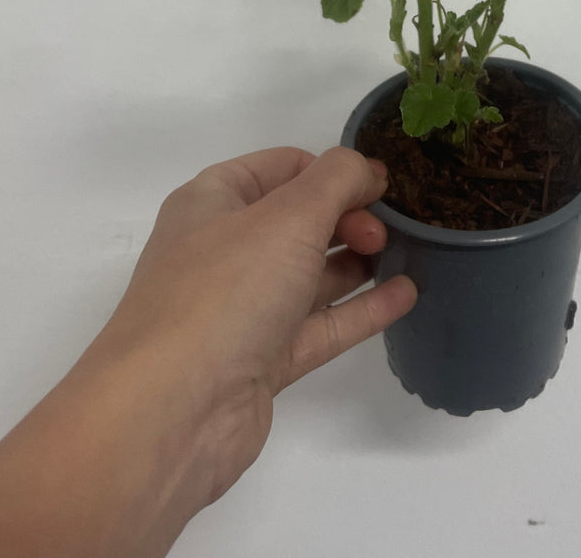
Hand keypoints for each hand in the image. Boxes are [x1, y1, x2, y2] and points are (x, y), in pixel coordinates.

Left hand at [83, 145, 417, 505]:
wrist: (171, 412)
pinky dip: (360, 309)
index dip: (333, 169)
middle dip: (349, 216)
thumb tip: (367, 168)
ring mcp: (241, 311)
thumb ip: (337, 180)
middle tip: (388, 229)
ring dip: (358, 261)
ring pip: (310, 275)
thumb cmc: (224, 290)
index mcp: (212, 202)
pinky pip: (319, 325)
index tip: (383, 183)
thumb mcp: (287, 216)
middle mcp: (223, 250)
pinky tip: (405, 294)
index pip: (282, 167)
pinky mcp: (260, 363)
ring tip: (410, 251)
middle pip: (298, 220)